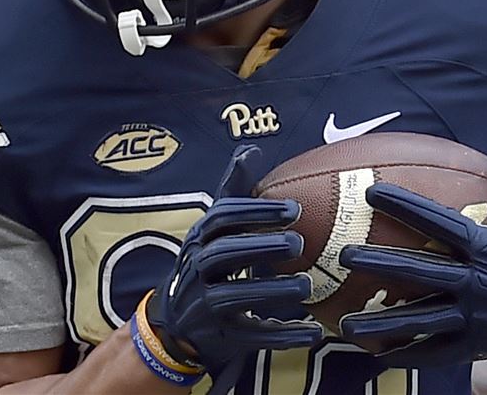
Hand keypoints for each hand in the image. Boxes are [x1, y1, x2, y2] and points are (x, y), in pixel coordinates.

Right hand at [145, 145, 322, 377]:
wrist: (174, 325)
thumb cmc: (207, 265)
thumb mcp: (213, 229)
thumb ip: (233, 191)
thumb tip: (250, 149)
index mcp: (199, 238)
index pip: (221, 217)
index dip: (255, 211)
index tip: (293, 208)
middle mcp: (196, 269)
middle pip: (222, 254)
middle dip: (260, 246)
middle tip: (297, 243)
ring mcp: (205, 306)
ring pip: (233, 296)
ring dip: (271, 290)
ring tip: (307, 285)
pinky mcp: (220, 337)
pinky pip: (251, 336)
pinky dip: (281, 334)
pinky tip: (312, 331)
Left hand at [337, 134, 486, 367]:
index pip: (437, 221)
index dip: (404, 205)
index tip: (372, 192)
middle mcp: (477, 281)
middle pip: (419, 272)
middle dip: (380, 263)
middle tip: (345, 255)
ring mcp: (476, 316)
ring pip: (421, 320)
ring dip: (382, 324)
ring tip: (345, 326)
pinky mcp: (480, 344)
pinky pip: (438, 351)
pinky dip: (409, 355)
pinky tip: (379, 356)